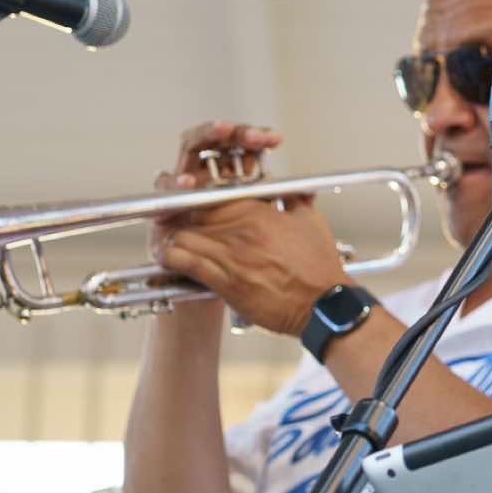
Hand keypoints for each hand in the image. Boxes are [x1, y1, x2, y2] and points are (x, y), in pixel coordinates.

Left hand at [148, 120, 344, 335]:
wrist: (324, 304)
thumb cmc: (319, 267)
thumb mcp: (312, 222)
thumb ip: (295, 198)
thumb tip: (290, 188)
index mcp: (258, 212)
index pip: (212, 193)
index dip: (196, 197)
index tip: (192, 203)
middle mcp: (241, 230)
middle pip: (191, 212)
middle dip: (179, 216)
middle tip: (173, 221)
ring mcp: (231, 256)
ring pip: (182, 235)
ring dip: (172, 237)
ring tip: (170, 241)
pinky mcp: (225, 281)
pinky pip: (185, 263)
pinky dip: (170, 258)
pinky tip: (167, 258)